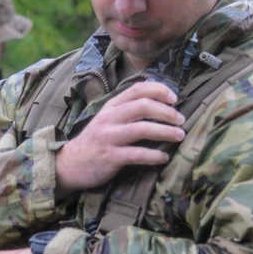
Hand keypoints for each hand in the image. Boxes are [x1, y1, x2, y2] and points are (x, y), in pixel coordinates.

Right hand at [55, 81, 184, 198]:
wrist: (71, 164)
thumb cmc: (96, 141)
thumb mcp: (107, 119)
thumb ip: (127, 110)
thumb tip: (160, 104)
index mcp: (111, 106)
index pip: (137, 89)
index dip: (159, 90)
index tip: (175, 98)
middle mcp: (109, 118)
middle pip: (142, 106)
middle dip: (167, 112)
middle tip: (181, 120)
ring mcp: (109, 137)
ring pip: (142, 129)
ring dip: (165, 131)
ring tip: (180, 136)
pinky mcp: (110, 157)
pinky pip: (137, 154)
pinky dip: (154, 155)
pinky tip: (164, 157)